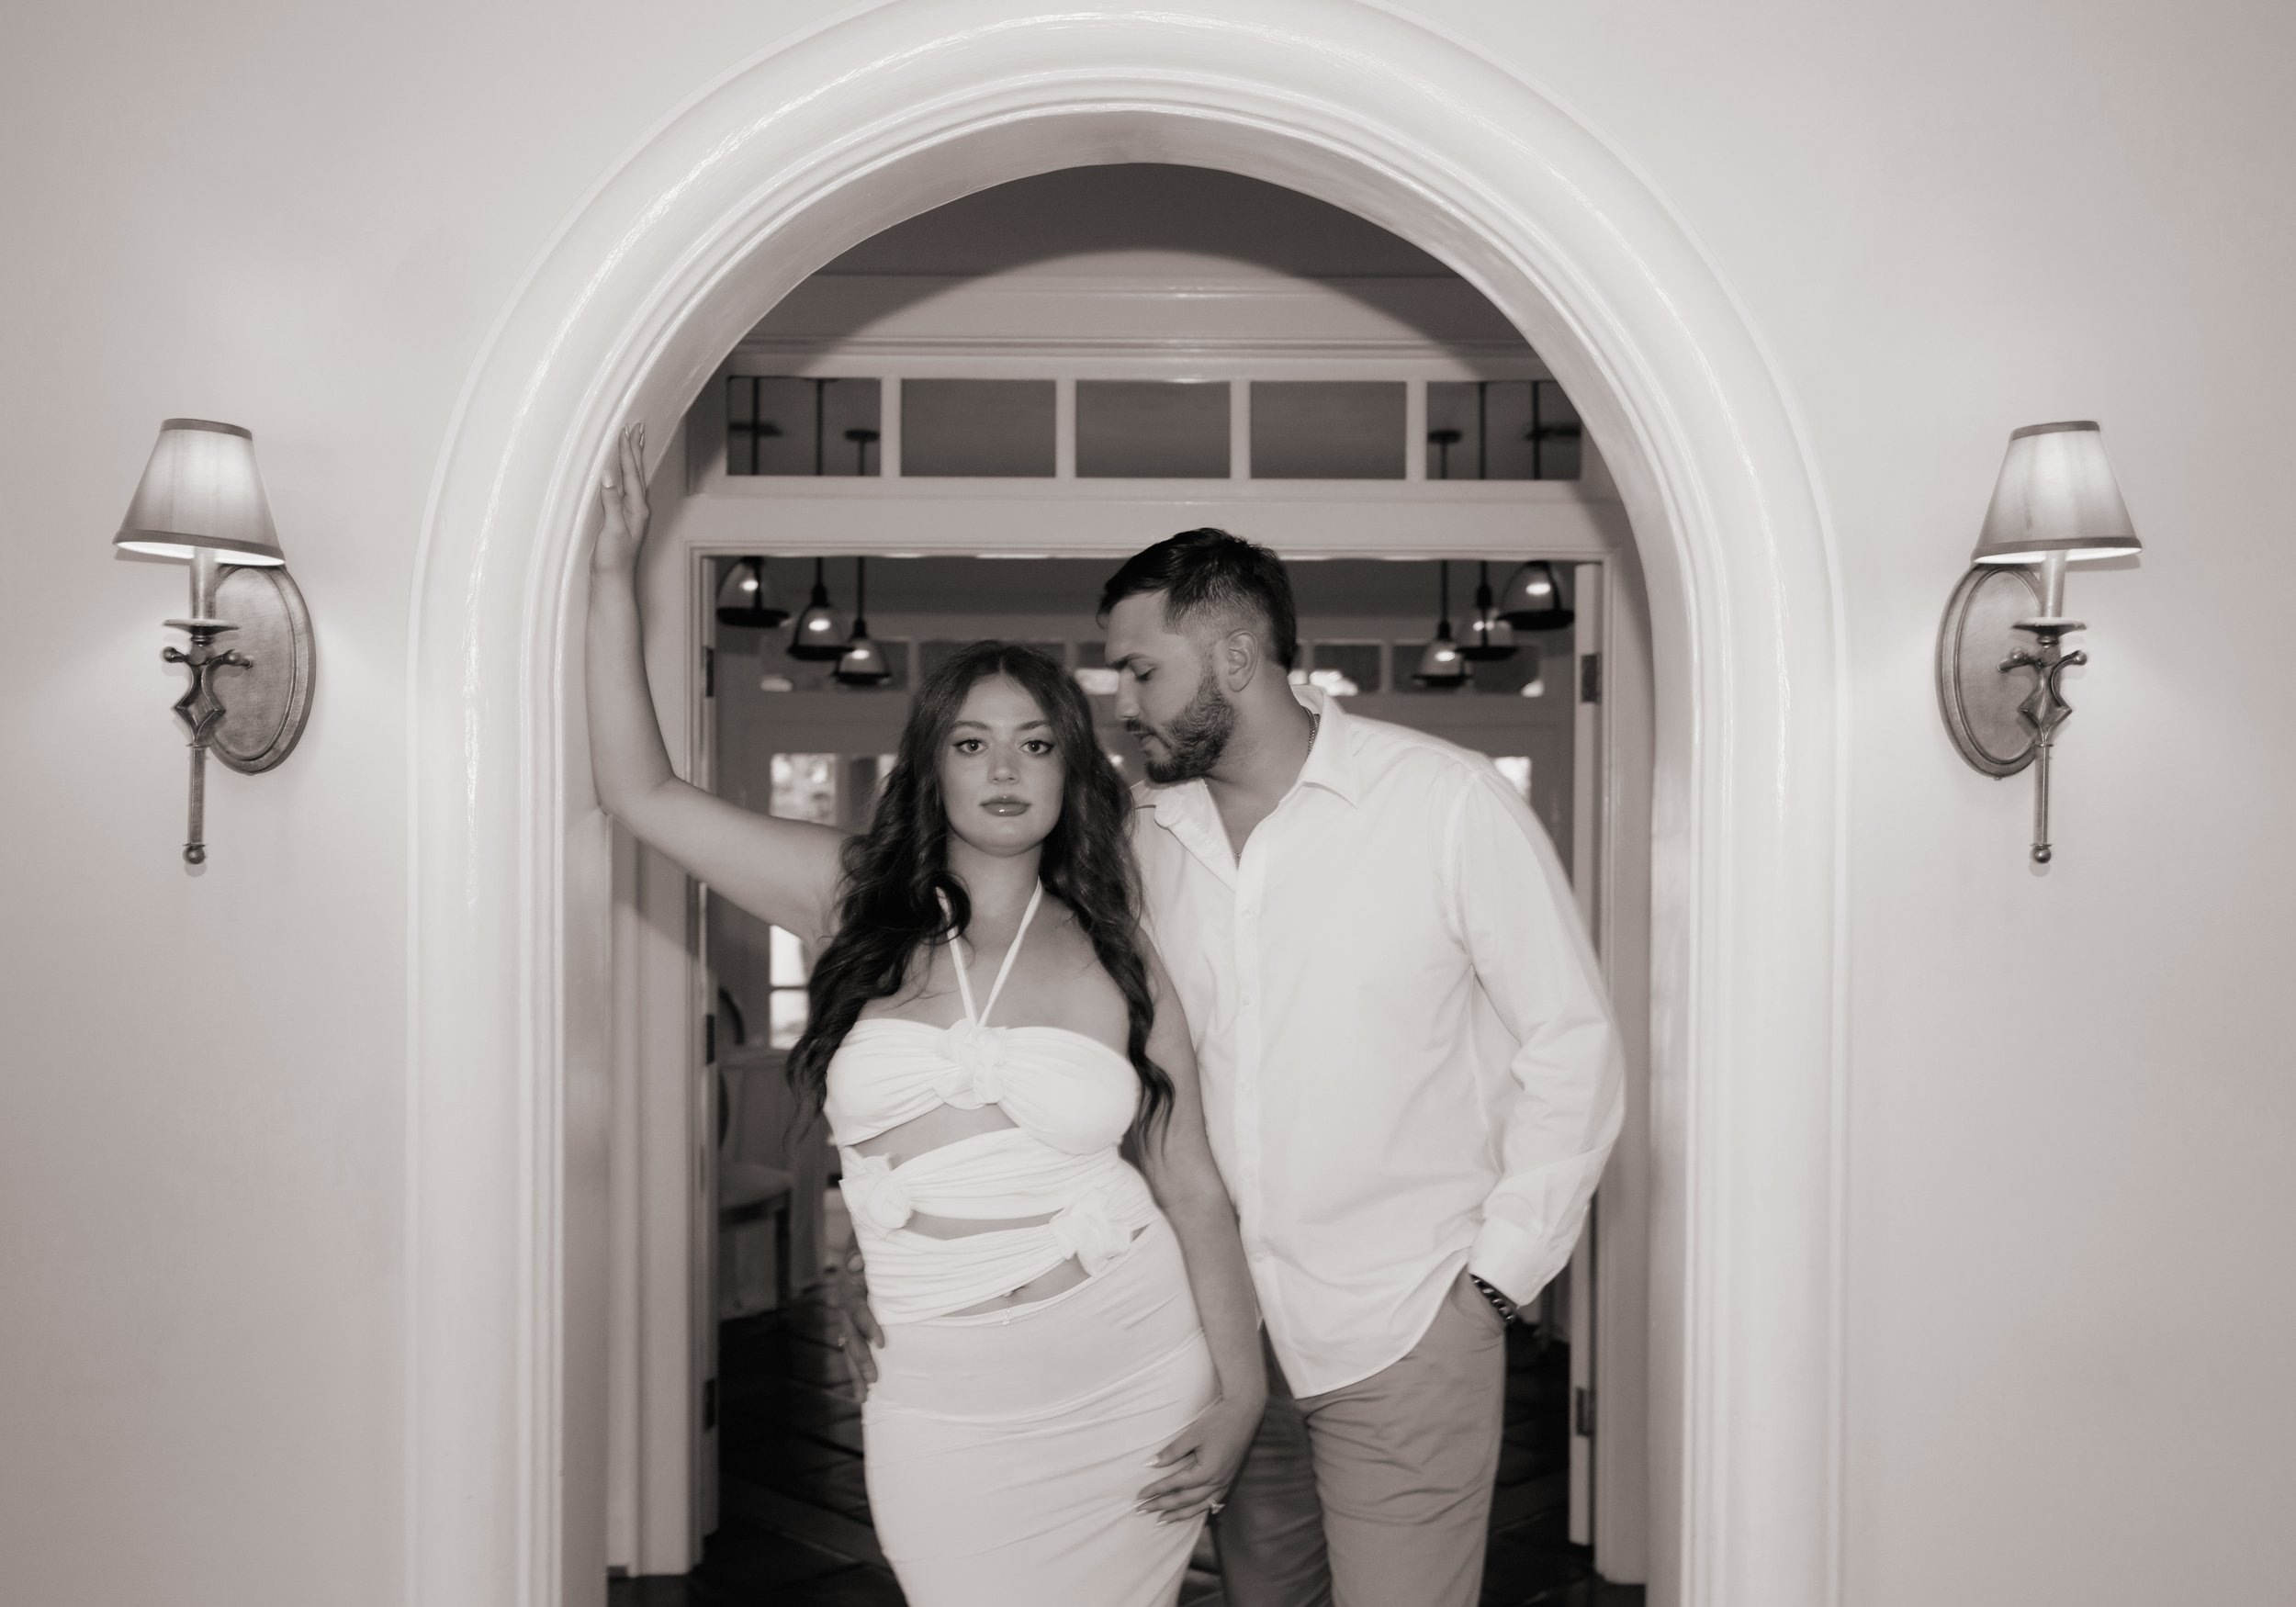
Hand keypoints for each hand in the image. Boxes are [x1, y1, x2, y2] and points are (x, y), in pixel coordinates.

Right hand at [592, 421, 650, 573]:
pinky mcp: (622, 519)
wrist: (614, 582)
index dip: (627, 453)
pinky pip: (626, 488)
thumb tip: (608, 477)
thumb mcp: (612, 530)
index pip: (631, 474)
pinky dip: (625, 474)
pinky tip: (624, 473)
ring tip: (634, 441)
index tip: (624, 432)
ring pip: (633, 479)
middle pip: (637, 472)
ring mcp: (631, 514)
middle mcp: (637, 509)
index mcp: (636, 509)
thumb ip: (611, 503)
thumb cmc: (614, 560)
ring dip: (633, 459)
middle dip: (636, 449)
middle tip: (638, 426)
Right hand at [827, 1248, 881, 1400]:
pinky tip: (865, 1387)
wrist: (868, 1235)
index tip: (882, 1342)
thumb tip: (856, 1264)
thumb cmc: (873, 1237)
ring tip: (864, 1397)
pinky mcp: (856, 1320)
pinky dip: (858, 1365)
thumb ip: (859, 1248)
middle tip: (874, 1380)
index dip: (867, 1324)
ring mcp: (849, 1314)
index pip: (856, 1308)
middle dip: (860, 1359)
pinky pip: (855, 1344)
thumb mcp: (865, 1238)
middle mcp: (845, 1302)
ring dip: (856, 1370)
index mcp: (849, 1284)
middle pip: (850, 1334)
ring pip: (849, 1345)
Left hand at [1136, 1392, 1265, 1524]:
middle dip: (1162, 1506)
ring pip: (1199, 1506)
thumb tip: (1150, 1464)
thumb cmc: (1218, 1421)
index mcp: (1206, 1472)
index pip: (1175, 1485)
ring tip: (1162, 1520)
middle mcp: (1217, 1482)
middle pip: (1185, 1500)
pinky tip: (1190, 1511)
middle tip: (1143, 1510)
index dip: (1156, 1491)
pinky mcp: (1229, 1479)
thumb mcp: (1193, 1434)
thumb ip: (1172, 1452)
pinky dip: (1198, 1509)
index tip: (1140, 1496)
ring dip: (1179, 1514)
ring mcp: (1225, 1482)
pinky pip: (1212, 1502)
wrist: (1244, 1413)